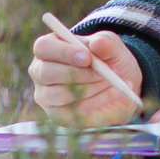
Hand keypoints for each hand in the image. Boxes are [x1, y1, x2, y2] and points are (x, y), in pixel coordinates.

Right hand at [29, 30, 146, 124]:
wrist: (119, 83)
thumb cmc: (107, 58)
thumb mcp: (111, 45)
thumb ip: (106, 42)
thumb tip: (99, 44)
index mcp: (48, 48)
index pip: (43, 47)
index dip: (63, 52)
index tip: (87, 57)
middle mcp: (40, 72)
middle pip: (46, 73)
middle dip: (78, 73)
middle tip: (104, 72)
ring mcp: (46, 96)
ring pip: (60, 94)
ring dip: (91, 87)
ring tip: (113, 80)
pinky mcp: (59, 116)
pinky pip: (74, 110)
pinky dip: (98, 101)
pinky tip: (115, 92)